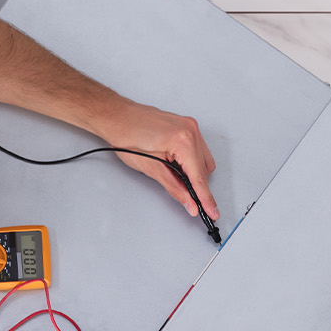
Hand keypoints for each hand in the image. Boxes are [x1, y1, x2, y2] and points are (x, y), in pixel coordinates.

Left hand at [94, 101, 218, 219]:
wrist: (117, 118)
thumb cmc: (126, 138)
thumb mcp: (150, 169)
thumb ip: (174, 188)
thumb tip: (190, 202)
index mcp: (182, 140)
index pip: (199, 177)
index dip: (206, 198)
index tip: (213, 212)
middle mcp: (190, 130)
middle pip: (204, 169)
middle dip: (197, 186)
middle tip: (190, 201)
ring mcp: (190, 126)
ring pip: (204, 160)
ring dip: (194, 173)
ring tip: (174, 175)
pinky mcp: (186, 125)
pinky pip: (198, 149)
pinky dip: (191, 161)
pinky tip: (177, 165)